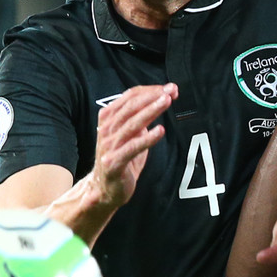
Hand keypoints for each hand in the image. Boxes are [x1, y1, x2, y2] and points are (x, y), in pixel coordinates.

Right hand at [88, 83, 176, 208]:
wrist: (104, 188)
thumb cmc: (120, 158)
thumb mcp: (131, 134)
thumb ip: (142, 118)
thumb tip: (163, 98)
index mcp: (108, 118)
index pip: (129, 97)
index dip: (150, 90)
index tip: (169, 88)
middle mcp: (106, 129)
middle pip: (131, 107)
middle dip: (153, 96)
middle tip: (172, 90)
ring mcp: (109, 146)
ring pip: (131, 124)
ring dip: (151, 110)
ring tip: (166, 101)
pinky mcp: (114, 162)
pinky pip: (132, 148)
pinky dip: (147, 138)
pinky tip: (160, 131)